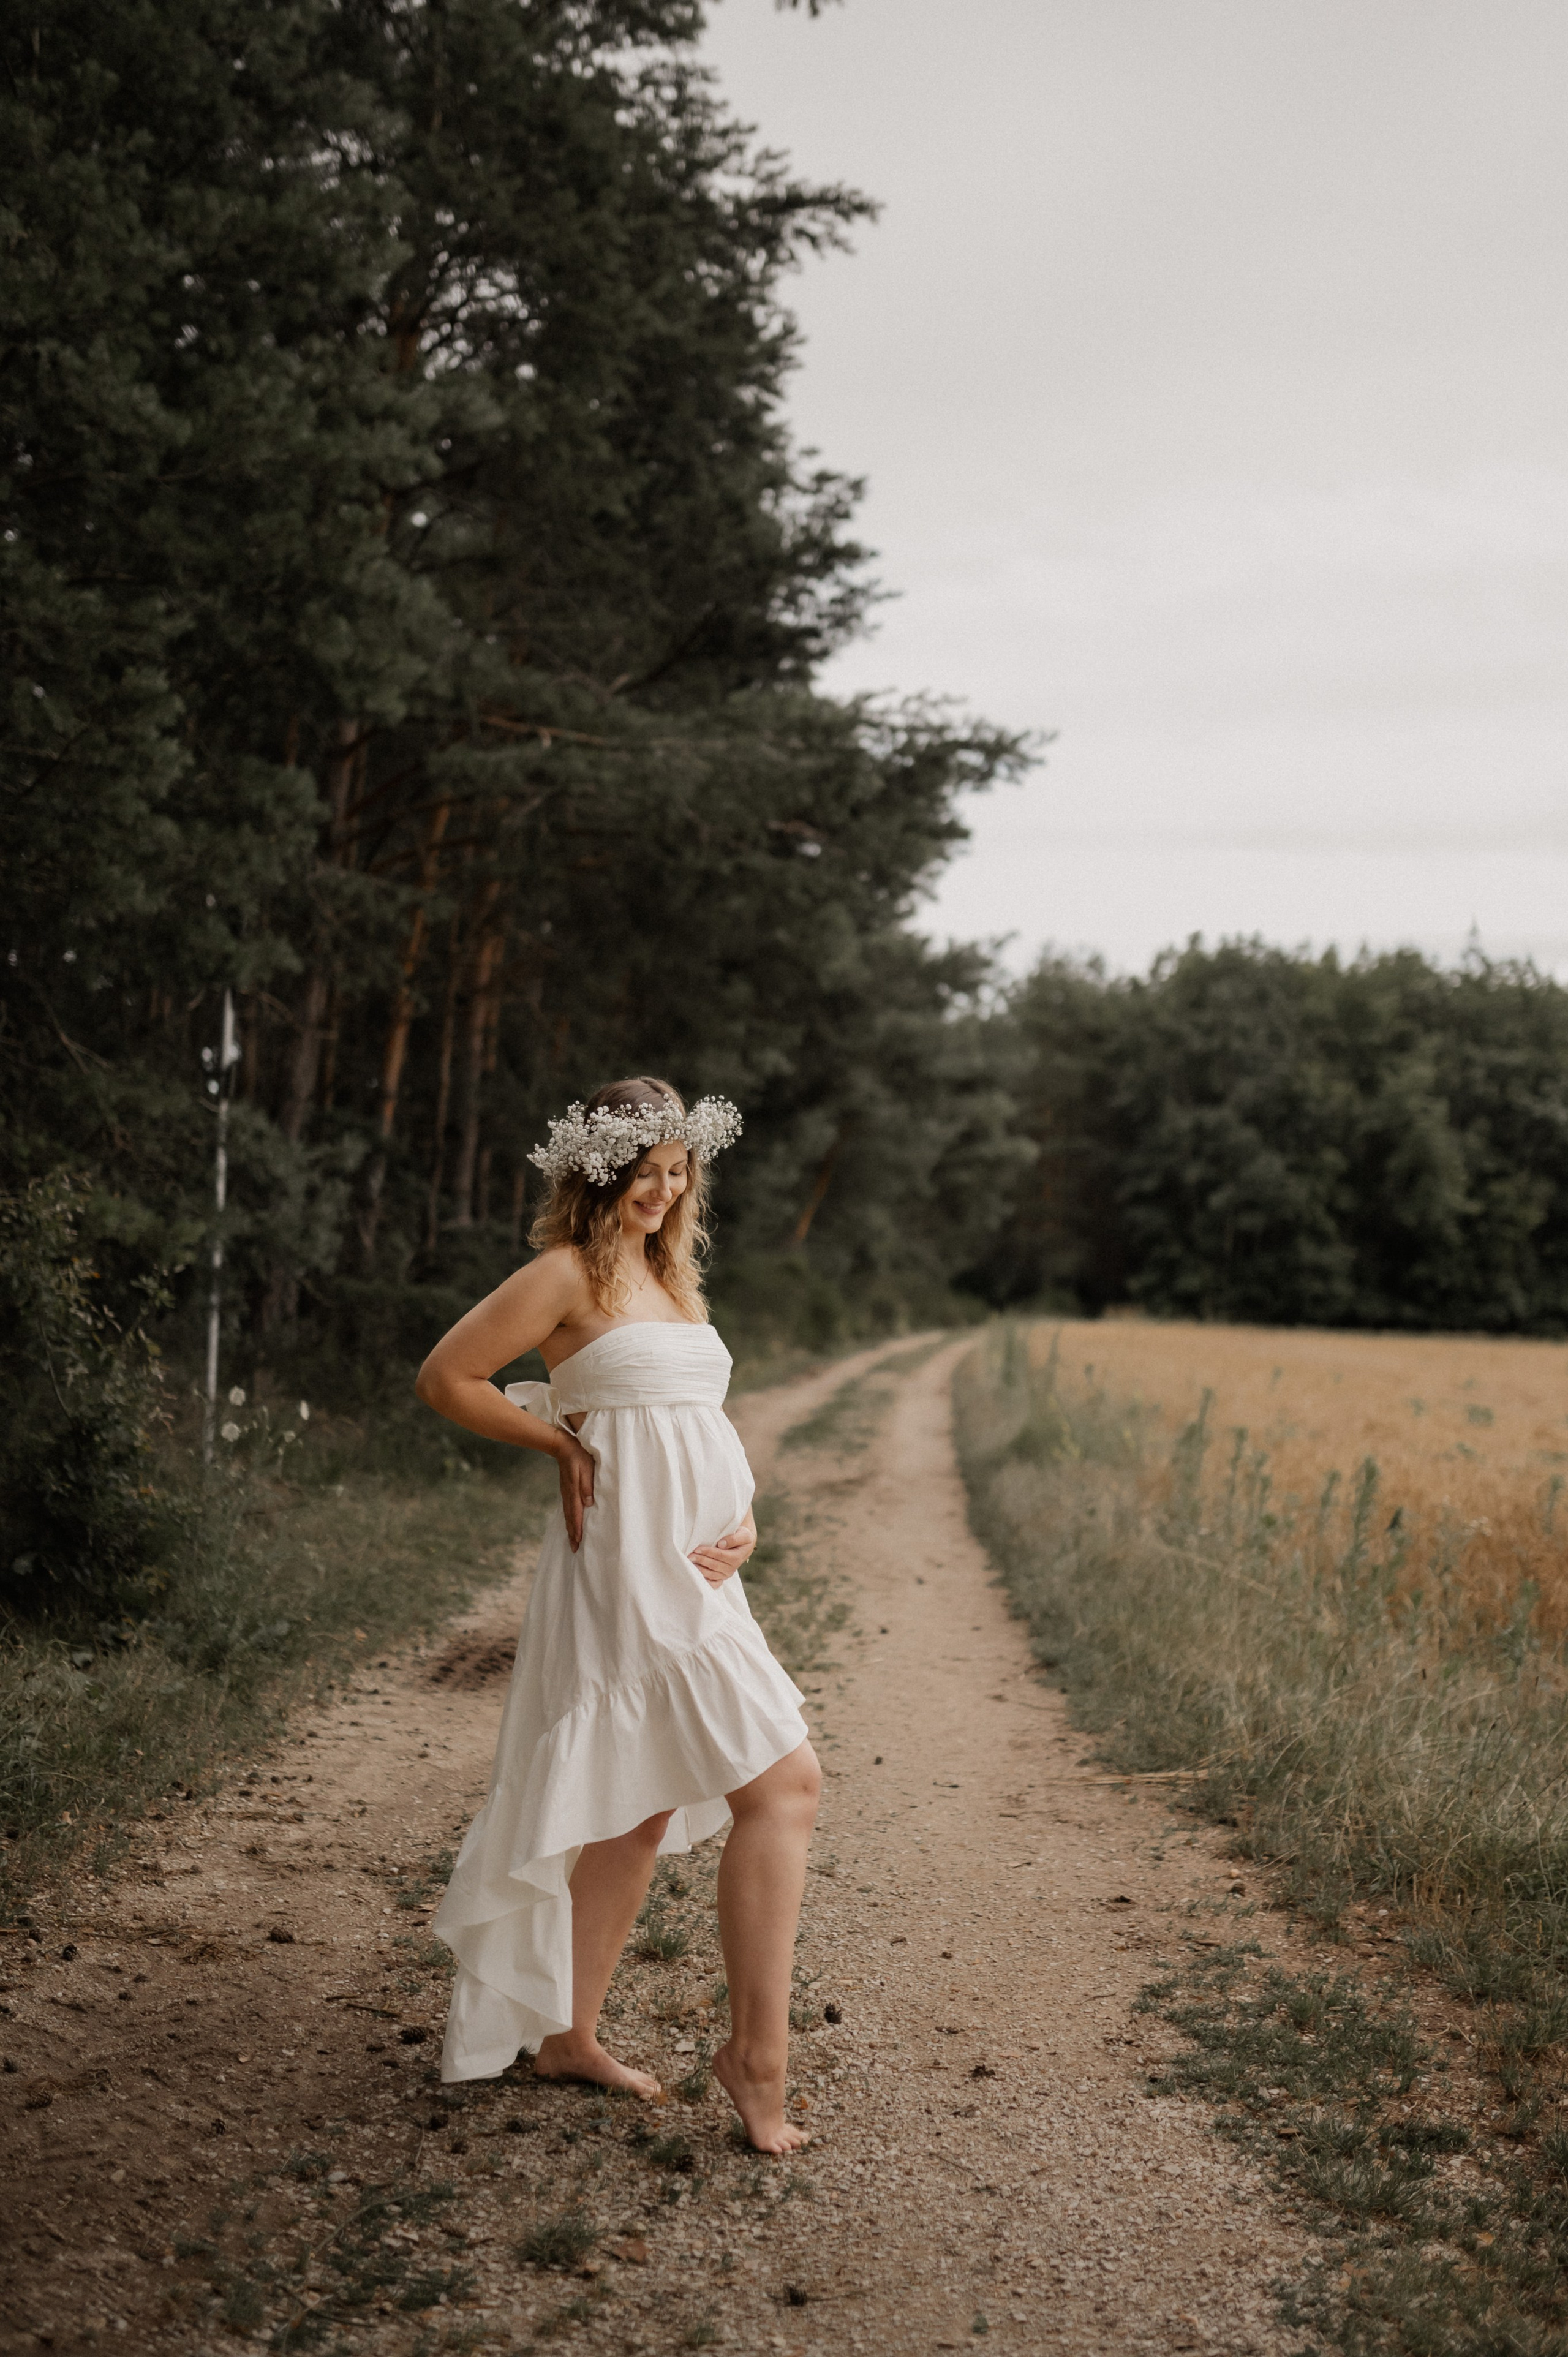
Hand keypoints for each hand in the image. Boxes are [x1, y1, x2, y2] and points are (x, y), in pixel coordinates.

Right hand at [555, 1436, 595, 1551]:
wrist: (562, 1446)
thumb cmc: (579, 1456)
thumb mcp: (586, 1468)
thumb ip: (587, 1485)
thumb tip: (589, 1503)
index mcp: (574, 1490)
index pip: (576, 1514)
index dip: (578, 1528)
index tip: (579, 1542)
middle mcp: (568, 1494)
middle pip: (570, 1518)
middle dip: (573, 1534)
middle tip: (574, 1549)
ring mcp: (565, 1493)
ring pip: (567, 1515)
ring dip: (570, 1529)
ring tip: (572, 1541)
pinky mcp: (566, 1490)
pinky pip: (567, 1509)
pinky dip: (568, 1519)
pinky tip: (570, 1524)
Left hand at [689, 1518, 755, 1589]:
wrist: (744, 1545)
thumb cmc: (742, 1538)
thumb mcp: (743, 1535)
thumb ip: (733, 1539)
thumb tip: (721, 1544)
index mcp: (736, 1557)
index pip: (719, 1555)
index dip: (708, 1552)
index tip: (697, 1549)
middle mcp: (732, 1568)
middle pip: (713, 1565)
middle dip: (701, 1560)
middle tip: (690, 1556)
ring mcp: (727, 1574)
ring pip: (711, 1574)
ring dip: (700, 1570)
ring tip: (690, 1564)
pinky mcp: (722, 1577)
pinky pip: (714, 1583)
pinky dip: (705, 1582)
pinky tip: (697, 1577)